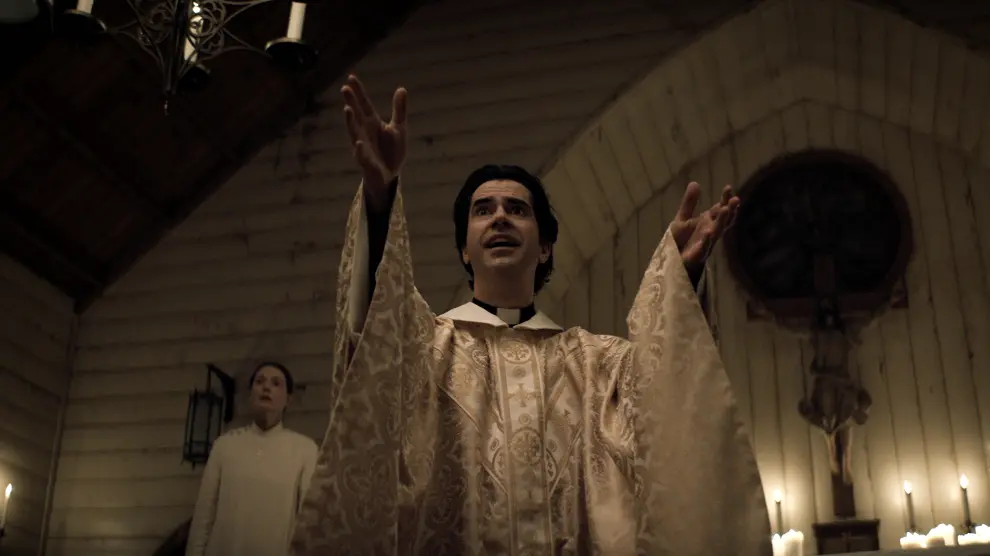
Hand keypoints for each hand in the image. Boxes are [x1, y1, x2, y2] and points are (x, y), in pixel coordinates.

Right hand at [341, 74, 407, 206]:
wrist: (390, 175)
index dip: (358, 92)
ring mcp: (363, 146)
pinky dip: (360, 150)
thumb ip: (399, 110)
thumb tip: (402, 88)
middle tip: (345, 89)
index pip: (364, 104)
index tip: (351, 77)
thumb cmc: (392, 151)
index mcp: (373, 122)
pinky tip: (359, 143)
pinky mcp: (366, 162)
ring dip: (350, 122)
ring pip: (354, 132)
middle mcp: (364, 132)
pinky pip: (362, 156)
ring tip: (347, 110)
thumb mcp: (399, 128)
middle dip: (351, 103)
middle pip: (356, 115)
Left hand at [670, 182, 739, 269]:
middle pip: (722, 220)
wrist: (670, 262)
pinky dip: (706, 240)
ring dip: (721, 222)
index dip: (725, 200)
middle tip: (735, 199)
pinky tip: (708, 232)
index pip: (719, 209)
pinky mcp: (696, 255)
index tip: (728, 188)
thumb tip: (695, 183)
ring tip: (724, 210)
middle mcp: (709, 232)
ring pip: (716, 232)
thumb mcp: (682, 219)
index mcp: (707, 222)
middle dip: (729, 210)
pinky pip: (703, 248)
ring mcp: (705, 244)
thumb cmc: (679, 241)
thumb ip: (689, 203)